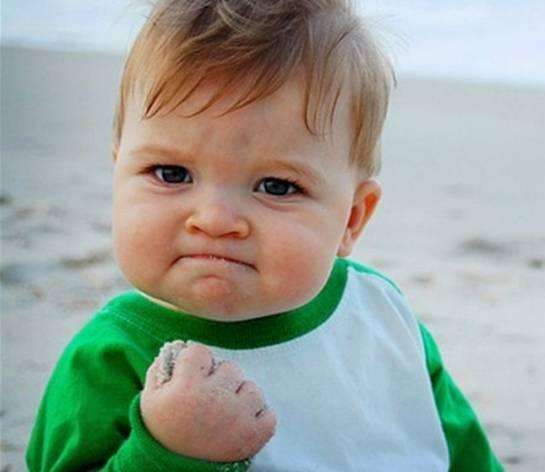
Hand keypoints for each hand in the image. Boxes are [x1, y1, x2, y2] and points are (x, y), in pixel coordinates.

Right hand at [140, 342, 276, 461]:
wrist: (170, 470)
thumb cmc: (162, 429)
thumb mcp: (151, 398)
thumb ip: (162, 367)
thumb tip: (178, 346)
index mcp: (187, 387)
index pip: (200, 351)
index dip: (195, 363)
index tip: (191, 376)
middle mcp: (215, 399)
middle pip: (231, 367)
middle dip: (220, 379)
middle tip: (208, 398)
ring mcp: (237, 417)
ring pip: (252, 388)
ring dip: (241, 397)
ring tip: (225, 412)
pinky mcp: (253, 436)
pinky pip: (269, 415)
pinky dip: (259, 419)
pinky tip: (241, 424)